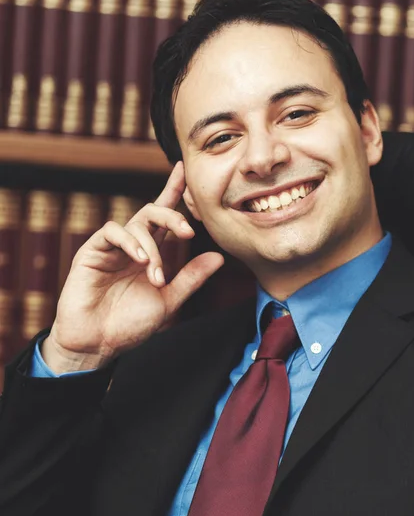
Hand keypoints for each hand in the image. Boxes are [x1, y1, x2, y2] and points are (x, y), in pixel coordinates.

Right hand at [42, 162, 223, 373]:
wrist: (98, 344)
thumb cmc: (131, 324)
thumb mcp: (169, 300)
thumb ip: (191, 278)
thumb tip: (219, 257)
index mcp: (152, 253)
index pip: (164, 217)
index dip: (173, 192)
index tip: (185, 171)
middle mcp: (133, 245)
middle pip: (153, 212)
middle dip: (172, 216)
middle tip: (187, 231)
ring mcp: (112, 247)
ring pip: (136, 223)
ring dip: (152, 248)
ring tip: (155, 276)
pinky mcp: (92, 251)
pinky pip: (112, 231)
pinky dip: (130, 242)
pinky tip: (140, 260)